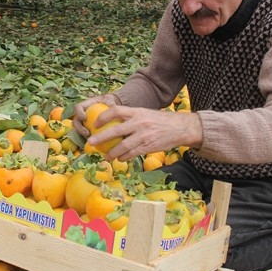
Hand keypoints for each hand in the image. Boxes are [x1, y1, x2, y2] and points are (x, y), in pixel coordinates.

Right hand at [72, 94, 120, 136]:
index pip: (77, 107)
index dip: (79, 113)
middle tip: (87, 133)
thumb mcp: (110, 100)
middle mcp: (82, 114)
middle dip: (79, 128)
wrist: (110, 105)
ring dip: (83, 135)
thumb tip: (113, 107)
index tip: (84, 118)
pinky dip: (90, 138)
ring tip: (91, 139)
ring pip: (79, 129)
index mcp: (85, 105)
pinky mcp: (88, 128)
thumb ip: (110, 103)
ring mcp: (84, 122)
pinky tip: (97, 143)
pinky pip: (86, 134)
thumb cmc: (109, 101)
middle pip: (76, 121)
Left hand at [87, 106, 202, 161]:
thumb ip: (132, 117)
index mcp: (137, 112)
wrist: (180, 128)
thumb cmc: (160, 121)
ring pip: (122, 146)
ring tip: (106, 157)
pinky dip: (124, 157)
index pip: (115, 111)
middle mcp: (139, 123)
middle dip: (101, 137)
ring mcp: (143, 136)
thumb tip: (114, 123)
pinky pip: (132, 154)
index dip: (103, 117)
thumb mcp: (146, 113)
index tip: (95, 123)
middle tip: (91, 143)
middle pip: (115, 131)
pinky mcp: (148, 146)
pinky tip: (120, 159)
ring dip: (111, 153)